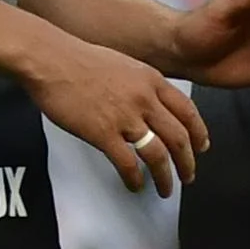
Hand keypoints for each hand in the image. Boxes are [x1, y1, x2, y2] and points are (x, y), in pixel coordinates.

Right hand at [26, 30, 206, 196]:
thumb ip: (140, 84)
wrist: (49, 59)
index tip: (200, 147)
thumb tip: (146, 102)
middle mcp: (144, 99)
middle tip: (188, 175)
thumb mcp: (122, 64)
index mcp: (151, 80)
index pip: (187, 111)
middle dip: (187, 162)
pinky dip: (134, 178)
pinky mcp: (102, 133)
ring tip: (166, 190)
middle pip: (178, 137)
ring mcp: (125, 117)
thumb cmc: (76, 59)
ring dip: (166, 176)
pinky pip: (127, 163)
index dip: (198, 133)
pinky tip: (134, 185)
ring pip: (158, 154)